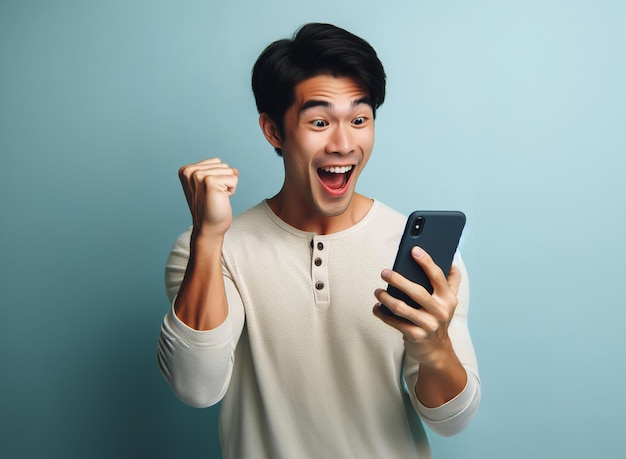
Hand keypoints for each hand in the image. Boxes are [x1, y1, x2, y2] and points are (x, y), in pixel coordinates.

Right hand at [178, 158, 238, 238]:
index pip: (216, 162)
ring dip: (227, 186)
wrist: (208, 228)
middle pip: (223, 165)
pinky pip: (234, 178)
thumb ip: (221, 172)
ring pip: (229, 171)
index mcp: (186, 170)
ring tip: (216, 198)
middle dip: (223, 181)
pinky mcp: (210, 182)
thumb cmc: (210, 208)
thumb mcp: (212, 184)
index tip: (208, 191)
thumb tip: (235, 170)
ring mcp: (199, 176)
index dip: (218, 177)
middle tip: (213, 196)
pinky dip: (231, 190)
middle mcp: (190, 171)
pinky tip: (220, 199)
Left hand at [373, 246, 460, 366]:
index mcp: (448, 298)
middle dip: (399, 280)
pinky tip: (377, 308)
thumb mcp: (449, 301)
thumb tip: (452, 262)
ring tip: (378, 291)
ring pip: (403, 309)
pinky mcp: (416, 336)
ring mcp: (428, 325)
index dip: (426, 262)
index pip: (438, 276)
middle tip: (384, 272)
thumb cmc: (438, 317)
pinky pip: (395, 323)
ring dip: (387, 299)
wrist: (437, 350)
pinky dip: (383, 314)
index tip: (414, 250)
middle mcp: (440, 311)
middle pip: (417, 292)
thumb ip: (452, 282)